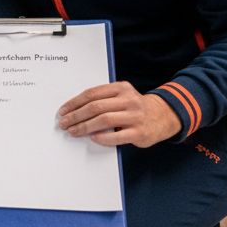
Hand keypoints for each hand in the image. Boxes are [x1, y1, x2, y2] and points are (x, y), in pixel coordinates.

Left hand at [57, 81, 181, 147]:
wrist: (163, 116)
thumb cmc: (135, 107)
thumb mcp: (122, 95)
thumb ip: (103, 99)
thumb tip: (74, 110)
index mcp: (121, 88)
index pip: (92, 94)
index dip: (74, 103)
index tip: (63, 111)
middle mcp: (129, 100)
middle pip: (95, 107)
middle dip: (75, 116)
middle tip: (64, 123)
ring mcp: (135, 116)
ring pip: (103, 120)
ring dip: (84, 127)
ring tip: (73, 131)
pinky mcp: (139, 132)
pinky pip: (116, 136)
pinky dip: (101, 137)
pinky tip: (92, 138)